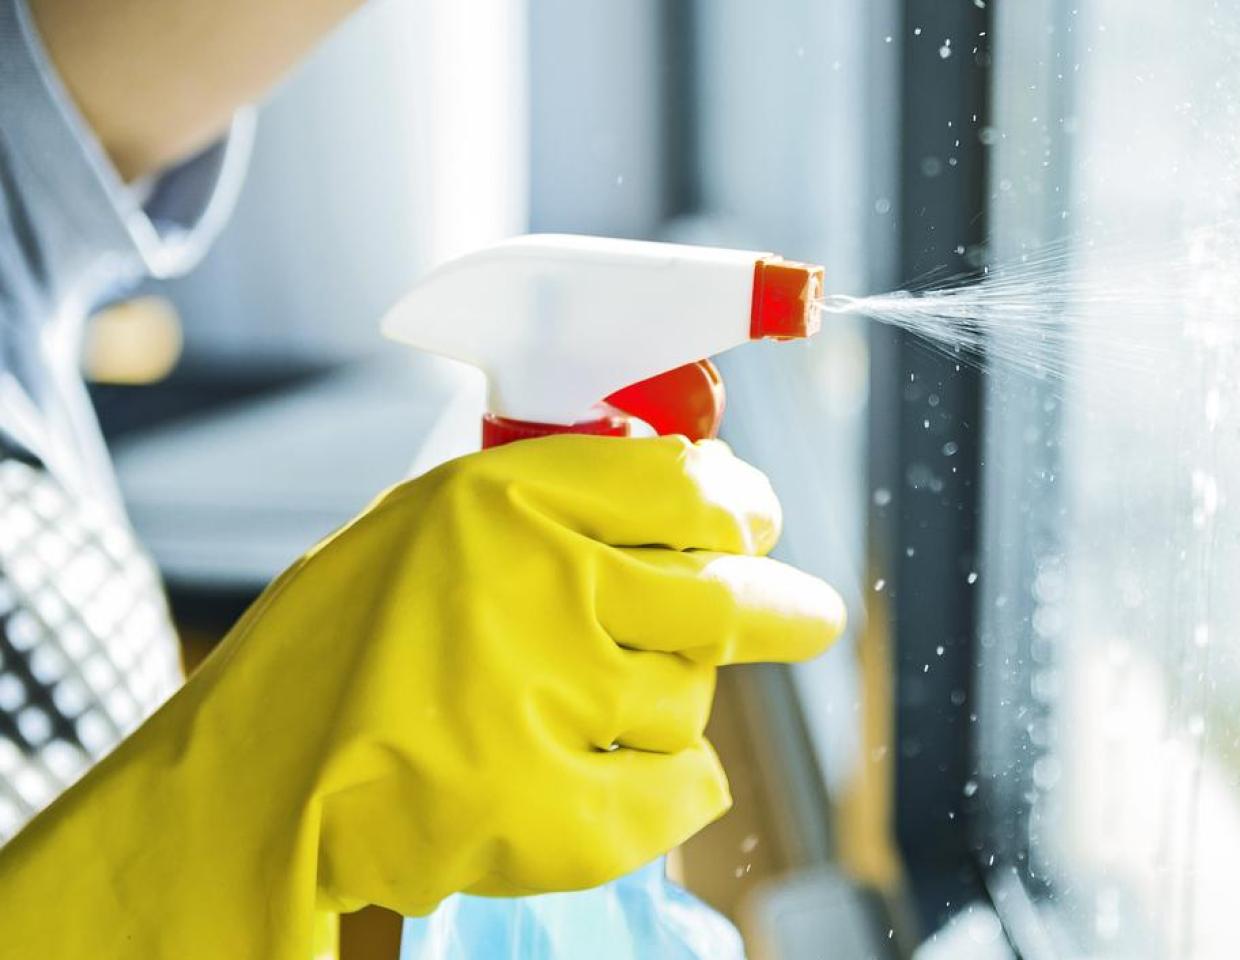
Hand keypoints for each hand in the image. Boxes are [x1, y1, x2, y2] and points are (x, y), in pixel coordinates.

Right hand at [0, 435, 844, 957]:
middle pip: (725, 596)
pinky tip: (622, 780)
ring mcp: (557, 700)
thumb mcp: (434, 526)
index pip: (687, 485)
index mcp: (509, 499)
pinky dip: (676, 789)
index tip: (755, 521)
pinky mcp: (558, 806)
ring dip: (671, 704)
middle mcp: (547, 587)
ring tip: (591, 712)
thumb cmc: (342, 647)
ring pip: (690, 697)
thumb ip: (558, 503)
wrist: (255, 785)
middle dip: (786, 609)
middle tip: (809, 617)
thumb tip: (703, 485)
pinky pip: (685, 790)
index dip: (743, 505)